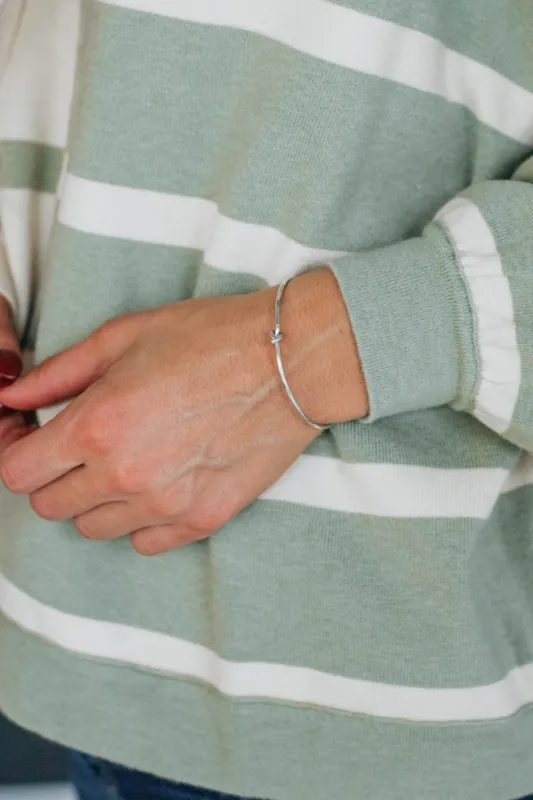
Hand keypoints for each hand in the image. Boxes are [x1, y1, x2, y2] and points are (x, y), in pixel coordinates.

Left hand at [0, 269, 366, 554]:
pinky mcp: (203, 520)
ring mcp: (166, 505)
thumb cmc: (211, 338)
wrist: (292, 362)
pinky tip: (157, 484)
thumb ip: (59, 373)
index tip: (24, 441)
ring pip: (93, 528)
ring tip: (123, 461)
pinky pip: (144, 543)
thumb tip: (13, 399)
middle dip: (53, 476)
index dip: (13, 454)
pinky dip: (139, 520)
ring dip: (94, 499)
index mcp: (97, 425)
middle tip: (78, 446)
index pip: (18, 473)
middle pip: (50, 506)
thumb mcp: (125, 337)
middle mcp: (124, 475)